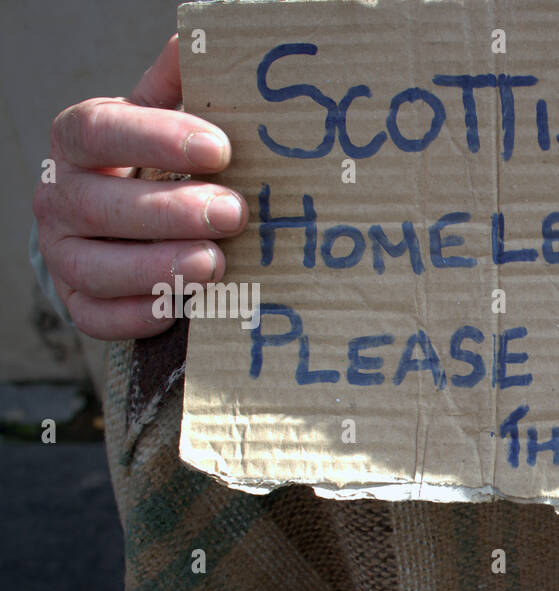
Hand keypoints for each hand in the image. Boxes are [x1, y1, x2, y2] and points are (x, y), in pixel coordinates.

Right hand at [32, 34, 247, 339]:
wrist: (135, 225)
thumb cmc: (165, 166)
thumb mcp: (169, 120)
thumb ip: (182, 86)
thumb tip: (196, 40)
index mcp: (79, 141)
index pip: (99, 132)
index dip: (157, 140)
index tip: (219, 148)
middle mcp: (60, 197)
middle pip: (98, 205)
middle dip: (171, 211)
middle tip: (234, 213)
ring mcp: (64, 254)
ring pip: (95, 268)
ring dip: (158, 268)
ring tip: (215, 263)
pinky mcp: (80, 303)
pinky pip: (99, 318)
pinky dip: (140, 315)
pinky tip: (184, 306)